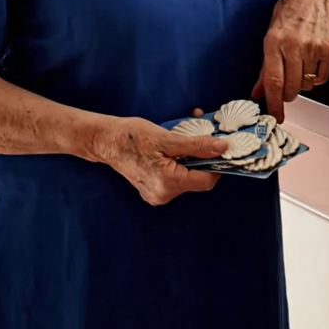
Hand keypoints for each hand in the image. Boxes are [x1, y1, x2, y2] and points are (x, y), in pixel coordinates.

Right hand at [93, 116, 229, 205]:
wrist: (106, 141)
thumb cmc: (133, 137)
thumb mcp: (167, 138)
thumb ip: (197, 146)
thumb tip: (222, 148)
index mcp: (168, 183)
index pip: (207, 180)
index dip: (217, 163)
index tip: (219, 146)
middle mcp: (163, 195)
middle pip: (197, 179)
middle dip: (202, 156)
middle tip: (200, 134)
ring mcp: (156, 195)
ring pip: (186, 177)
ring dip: (190, 158)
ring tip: (182, 138)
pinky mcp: (152, 191)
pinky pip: (174, 178)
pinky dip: (179, 163)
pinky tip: (172, 149)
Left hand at [251, 0, 328, 122]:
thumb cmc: (290, 11)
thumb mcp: (271, 33)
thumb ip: (265, 66)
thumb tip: (258, 91)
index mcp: (274, 41)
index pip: (273, 81)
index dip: (273, 103)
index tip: (274, 116)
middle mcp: (293, 45)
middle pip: (291, 87)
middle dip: (287, 95)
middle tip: (286, 88)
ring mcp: (313, 48)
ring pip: (306, 85)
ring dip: (301, 84)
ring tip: (299, 67)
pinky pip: (322, 77)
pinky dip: (316, 77)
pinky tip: (312, 64)